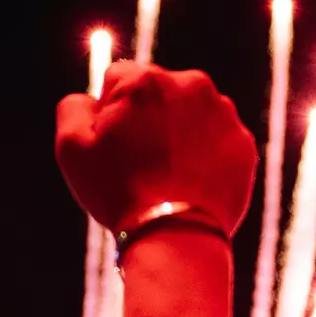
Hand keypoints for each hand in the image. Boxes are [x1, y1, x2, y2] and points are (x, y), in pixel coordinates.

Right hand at [55, 62, 256, 235]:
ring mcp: (224, 114)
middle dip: (149, 118)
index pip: (118, 80)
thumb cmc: (117, 192)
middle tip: (141, 163)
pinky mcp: (244, 144)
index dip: (110, 113)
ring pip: (192, 115)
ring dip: (180, 134)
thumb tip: (91, 99)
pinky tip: (191, 183)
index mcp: (145, 79)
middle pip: (159, 93)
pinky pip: (218, 142)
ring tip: (168, 176)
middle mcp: (190, 84)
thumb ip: (73, 107)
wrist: (174, 236)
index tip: (116, 146)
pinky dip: (206, 156)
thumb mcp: (71, 147)